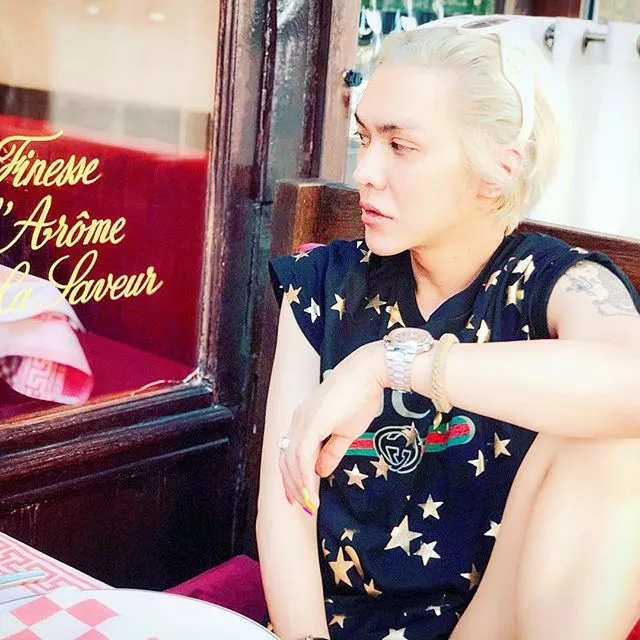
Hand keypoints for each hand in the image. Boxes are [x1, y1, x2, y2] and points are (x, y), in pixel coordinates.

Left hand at [279, 340, 386, 512]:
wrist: (369, 374)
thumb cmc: (360, 398)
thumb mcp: (345, 432)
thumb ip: (331, 452)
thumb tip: (321, 472)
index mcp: (304, 420)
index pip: (290, 452)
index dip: (292, 476)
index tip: (298, 496)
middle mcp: (298, 420)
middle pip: (285, 458)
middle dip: (291, 485)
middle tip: (302, 505)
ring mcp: (303, 420)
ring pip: (291, 460)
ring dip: (299, 485)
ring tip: (309, 504)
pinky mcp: (312, 422)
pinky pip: (302, 456)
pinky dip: (305, 477)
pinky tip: (311, 492)